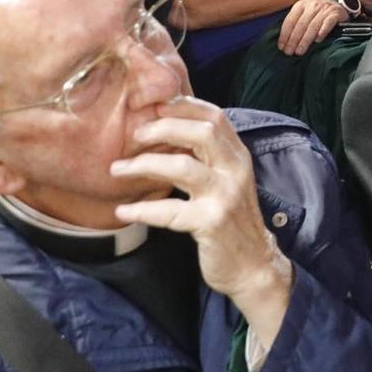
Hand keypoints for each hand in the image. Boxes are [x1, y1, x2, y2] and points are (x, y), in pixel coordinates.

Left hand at [111, 99, 293, 339]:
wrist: (253, 266)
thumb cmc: (232, 222)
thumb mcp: (227, 182)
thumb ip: (207, 158)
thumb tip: (169, 134)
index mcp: (238, 156)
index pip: (214, 116)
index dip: (182, 105)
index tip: (152, 106)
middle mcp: (236, 170)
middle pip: (202, 132)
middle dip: (163, 127)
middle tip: (134, 134)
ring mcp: (225, 196)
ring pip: (183, 167)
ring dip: (144, 164)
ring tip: (118, 169)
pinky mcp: (212, 223)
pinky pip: (170, 211)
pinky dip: (142, 210)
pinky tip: (122, 212)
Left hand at [277, 0, 347, 54]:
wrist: (337, 6)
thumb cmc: (317, 13)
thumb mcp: (304, 13)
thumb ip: (295, 23)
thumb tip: (284, 42)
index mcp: (301, 5)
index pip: (290, 21)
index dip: (285, 35)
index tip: (281, 47)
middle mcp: (312, 5)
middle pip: (301, 25)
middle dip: (293, 40)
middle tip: (289, 52)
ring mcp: (324, 9)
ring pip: (313, 26)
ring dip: (305, 40)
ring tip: (300, 51)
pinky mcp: (336, 13)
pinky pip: (328, 23)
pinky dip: (322, 32)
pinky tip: (318, 40)